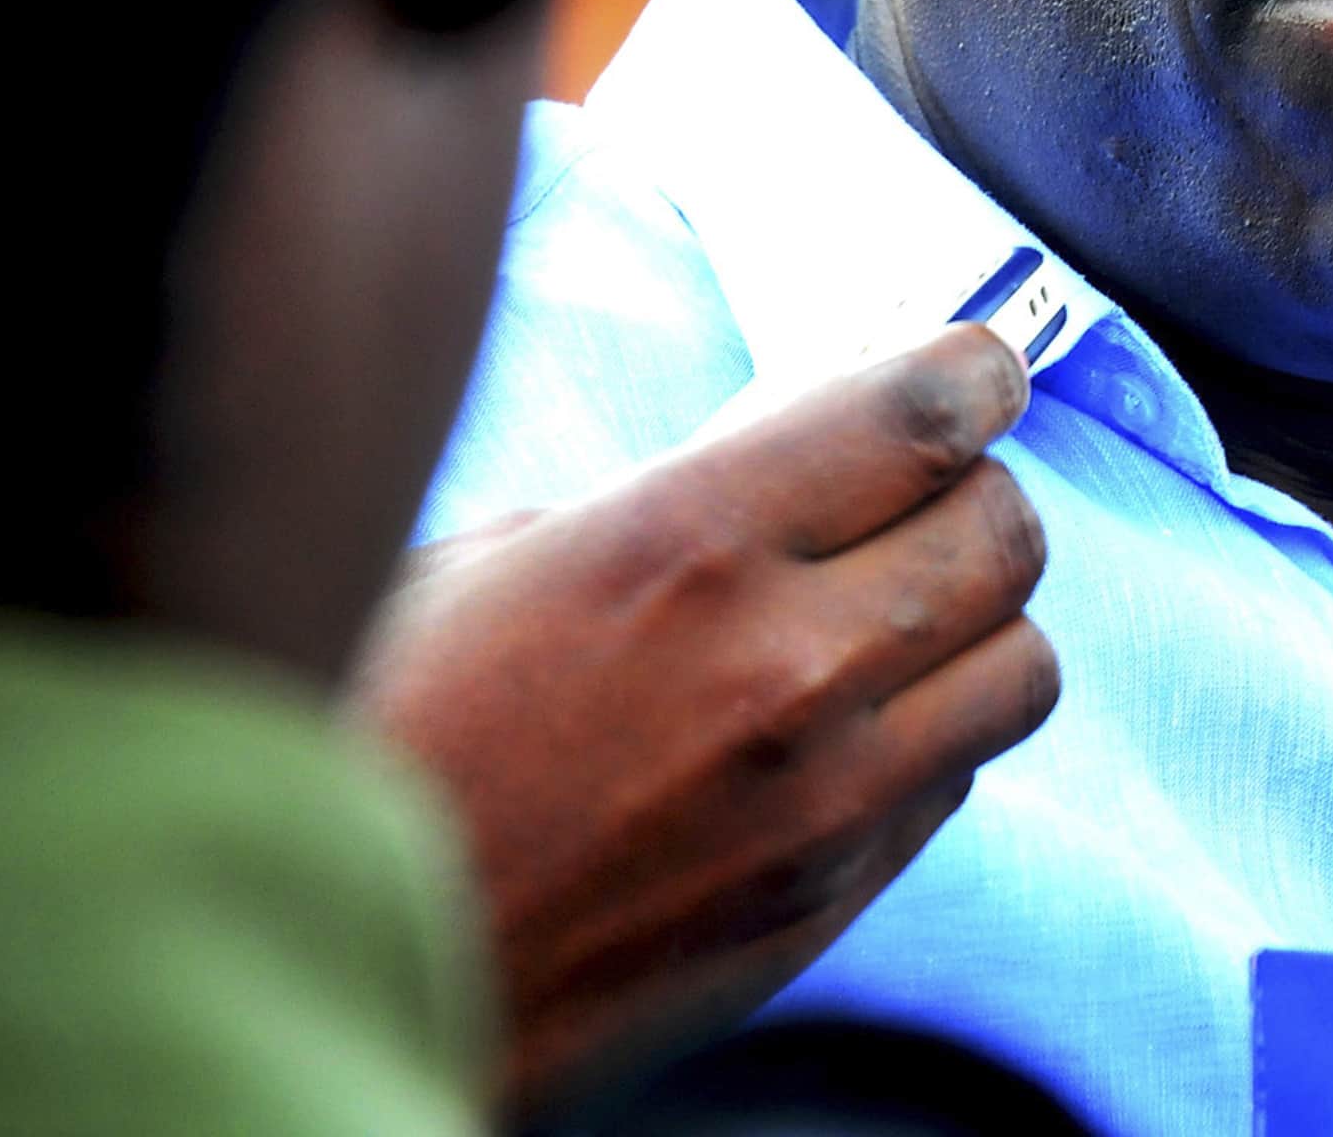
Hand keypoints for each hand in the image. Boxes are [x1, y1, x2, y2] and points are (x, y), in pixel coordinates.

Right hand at [350, 324, 1059, 1104]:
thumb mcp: (498, 555)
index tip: (971, 373)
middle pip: (1008, 532)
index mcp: (682, 544)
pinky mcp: (826, 901)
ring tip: (896, 613)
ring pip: (1023, 665)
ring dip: (974, 623)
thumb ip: (682, 495)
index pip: (928, 412)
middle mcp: (782, 669)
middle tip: (919, 492)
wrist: (309, 960)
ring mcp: (821, 801)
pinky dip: (933, 733)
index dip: (972, 375)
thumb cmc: (371, 733)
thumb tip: (808, 437)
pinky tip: (847, 723)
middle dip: (974, 493)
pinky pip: (959, 779)